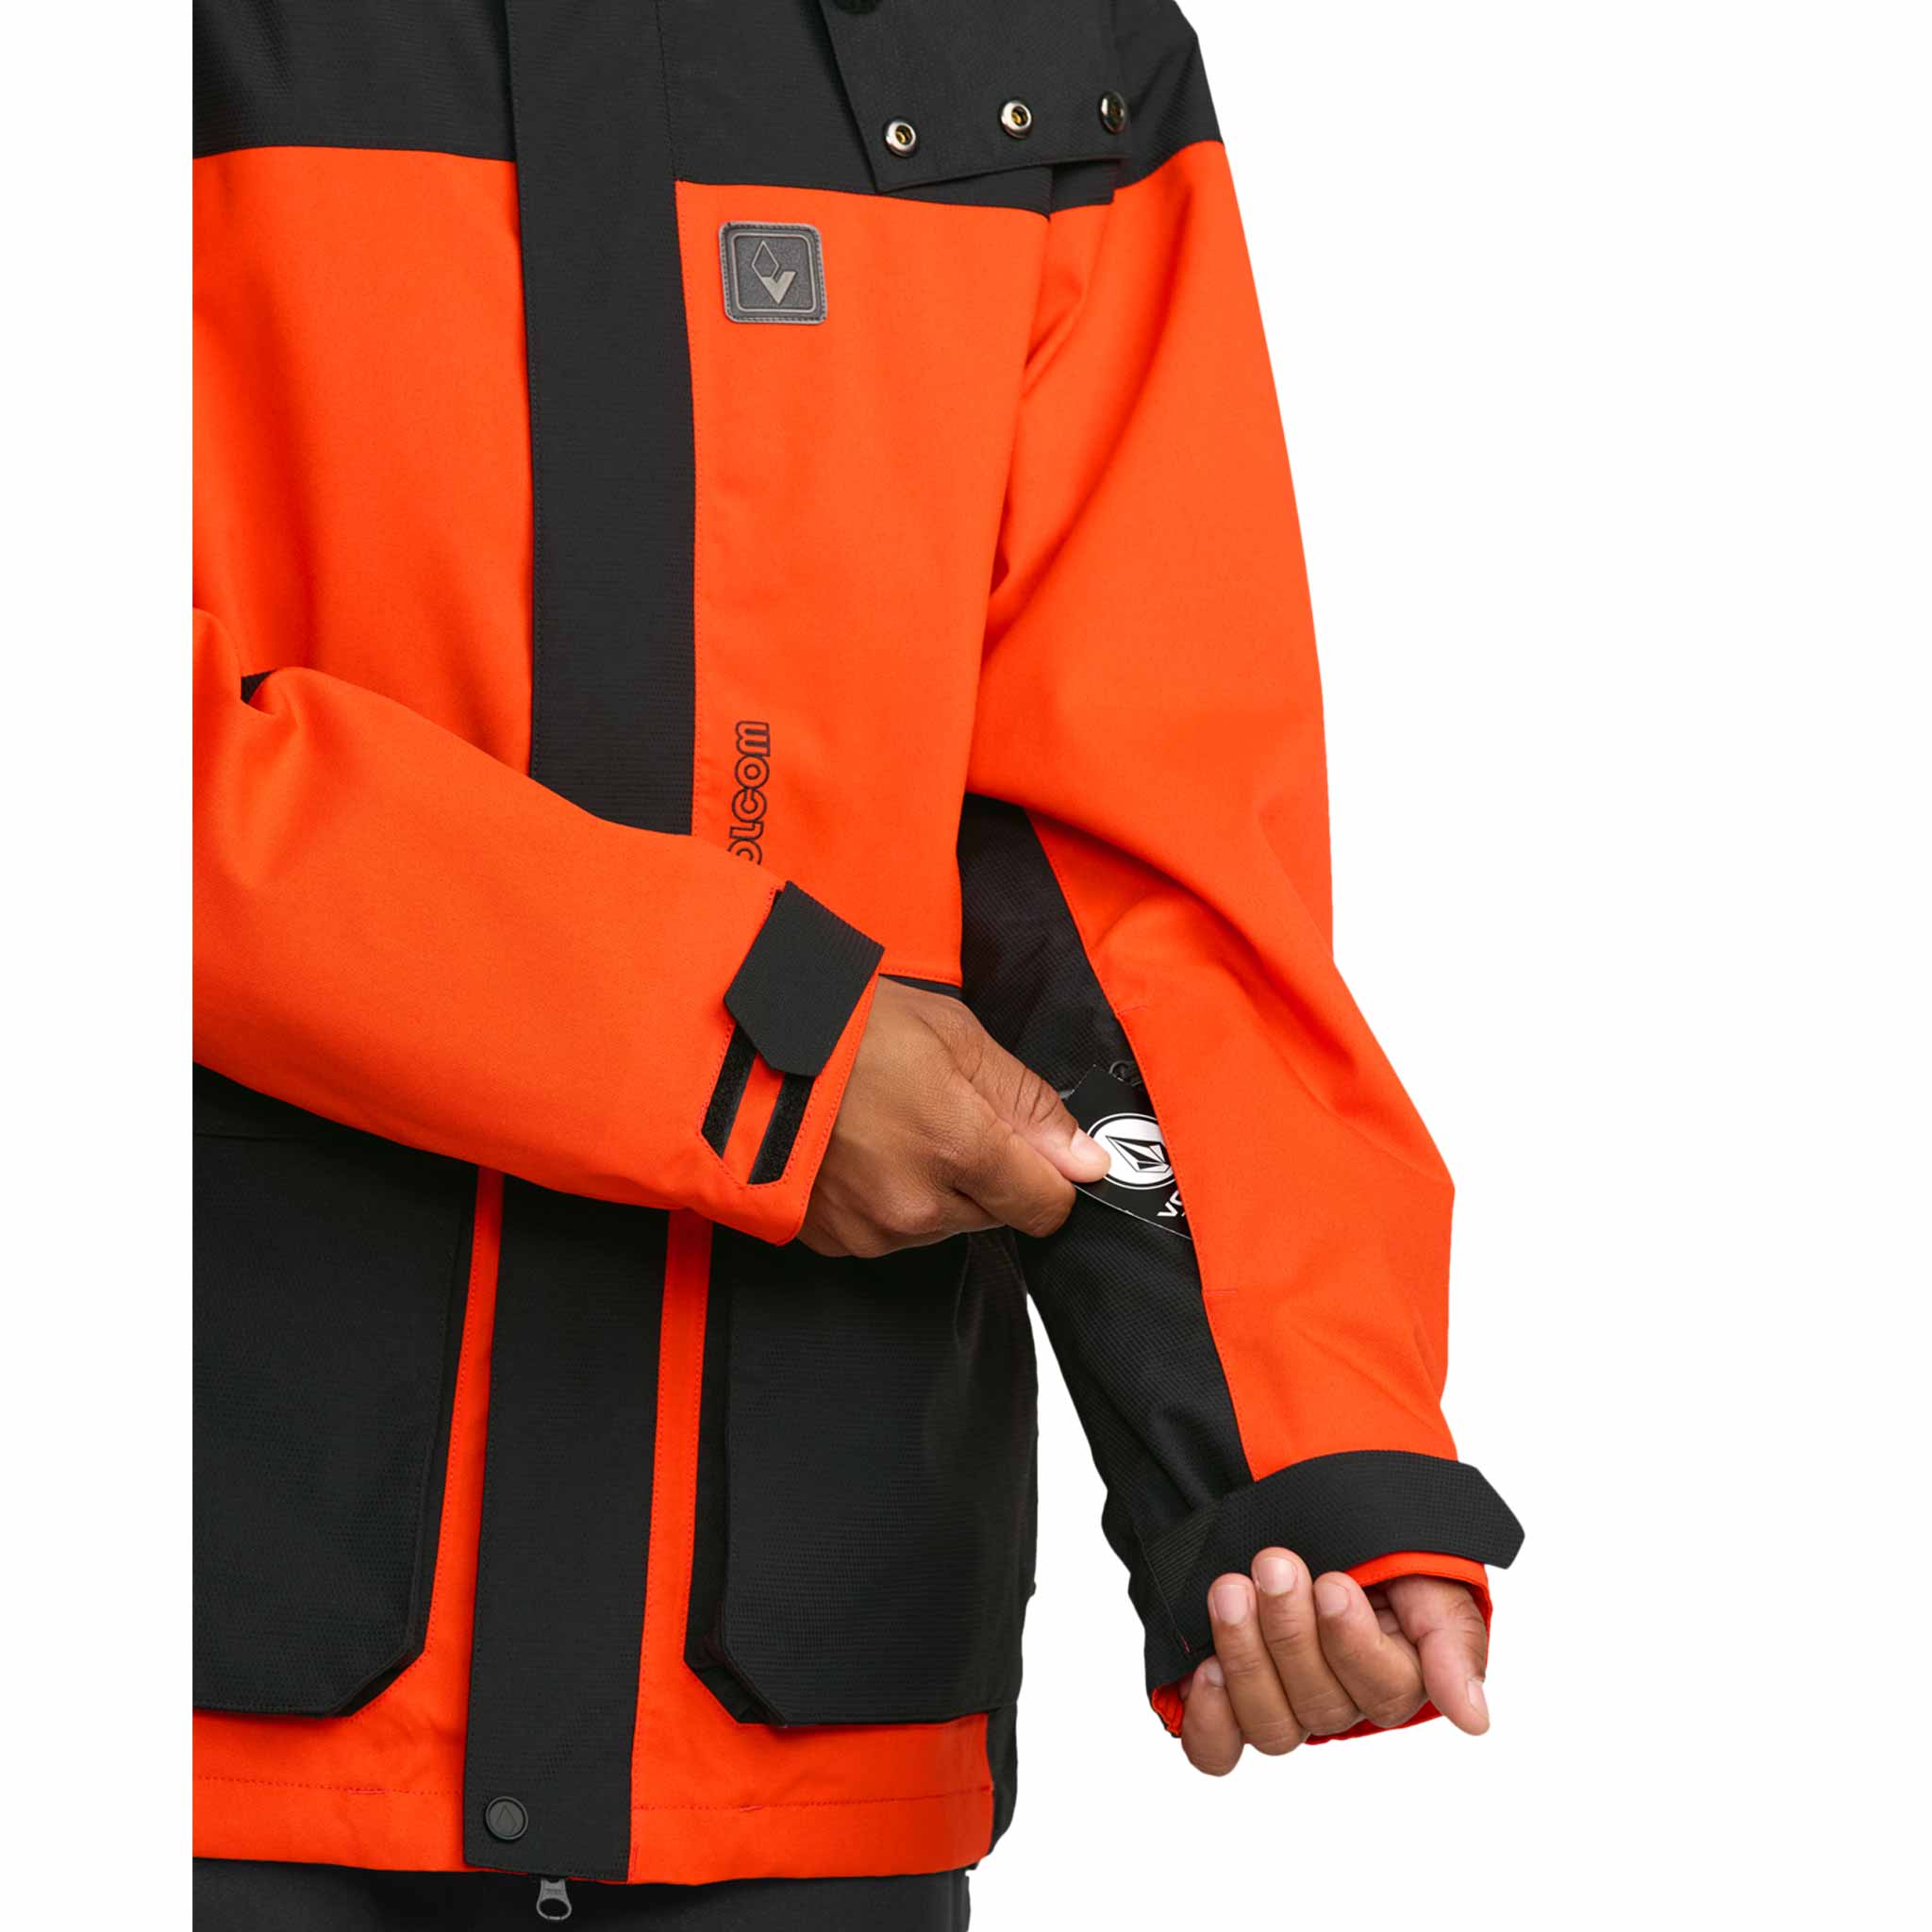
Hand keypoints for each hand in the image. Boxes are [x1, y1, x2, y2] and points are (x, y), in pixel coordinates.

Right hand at [800, 980, 1109, 1256]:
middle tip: (937, 1112)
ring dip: (933, 1187)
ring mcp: (871, 1231)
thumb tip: (1088, 1161)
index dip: (1049, 1175)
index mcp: (960, 1149)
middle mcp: (918, 1206)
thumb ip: (1029, 1104)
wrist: (741, 1047)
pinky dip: (884, 1200)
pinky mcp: (833, 1242)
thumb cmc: (849, 1029)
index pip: (1045, 1206)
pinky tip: (858, 1152)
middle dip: (983, 1172)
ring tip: (888, 1126)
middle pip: (993, 1214)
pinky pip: (887, 1233)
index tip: (1028, 1146)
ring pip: (940, 1225)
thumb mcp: (956, 1037)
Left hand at [1178, 1550, 1488, 1772]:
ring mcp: (1281, 1705)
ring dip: (1247, 1657)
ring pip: (1272, 1727)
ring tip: (1230, 1592)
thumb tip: (1474, 1719)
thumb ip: (1451, 1641)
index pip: (1383, 1692)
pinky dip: (1210, 1718)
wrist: (1303, 1509)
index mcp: (1394, 1675)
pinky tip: (1206, 1670)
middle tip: (1273, 1565)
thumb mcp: (1426, 1575)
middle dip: (1290, 1630)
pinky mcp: (1227, 1704)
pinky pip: (1218, 1748)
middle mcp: (1338, 1700)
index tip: (1331, 1584)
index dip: (1351, 1643)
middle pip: (1322, 1706)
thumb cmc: (1373, 1546)